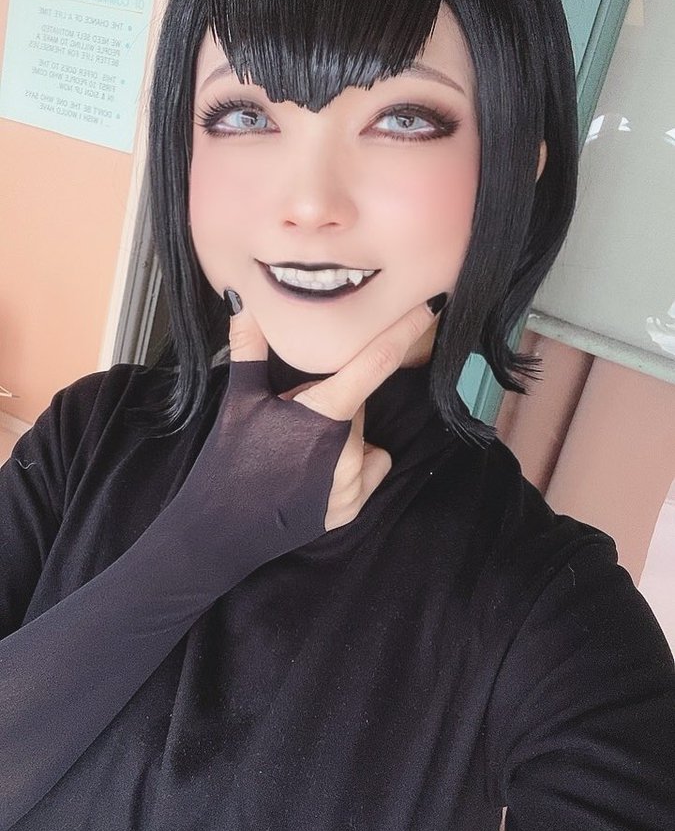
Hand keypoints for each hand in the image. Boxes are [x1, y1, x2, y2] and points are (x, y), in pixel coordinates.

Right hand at [227, 292, 443, 531]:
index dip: (406, 331)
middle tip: (290, 420)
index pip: (377, 362)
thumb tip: (243, 299)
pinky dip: (348, 464)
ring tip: (295, 451)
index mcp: (324, 414)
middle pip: (355, 404)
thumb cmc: (228, 462)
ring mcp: (353, 483)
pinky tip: (312, 473)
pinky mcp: (352, 508)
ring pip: (360, 437)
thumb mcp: (238, 401)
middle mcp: (348, 450)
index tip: (433, 304)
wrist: (219, 531)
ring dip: (338, 435)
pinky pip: (366, 468)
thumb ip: (249, 347)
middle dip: (332, 403)